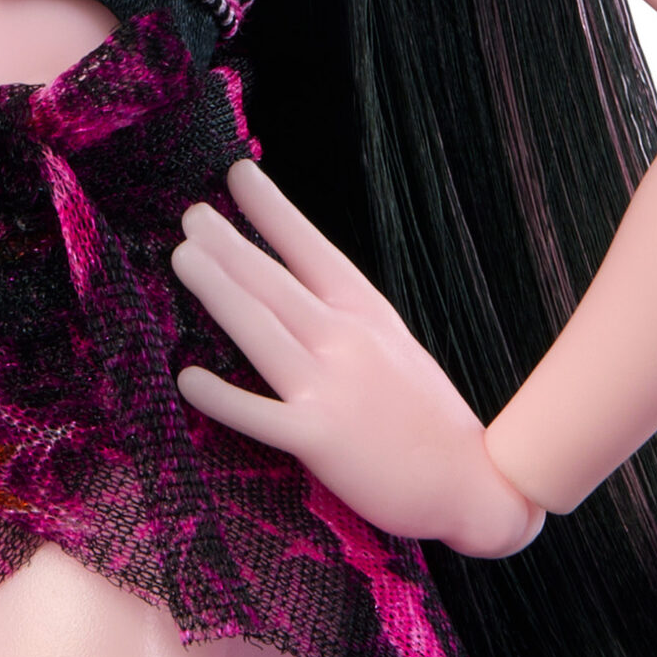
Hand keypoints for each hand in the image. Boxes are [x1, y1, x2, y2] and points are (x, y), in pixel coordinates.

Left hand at [171, 157, 541, 556]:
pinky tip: (188, 378)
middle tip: (190, 214)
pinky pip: (261, 415)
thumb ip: (343, 314)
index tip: (237, 172)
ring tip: (182, 257)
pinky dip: (223, 397)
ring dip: (219, 291)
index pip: (311, 248)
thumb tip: (290, 279)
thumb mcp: (392, 341)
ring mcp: (332, 388)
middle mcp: (346, 341)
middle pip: (275, 283)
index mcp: (365, 312)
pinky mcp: (321, 440)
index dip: (272, 209)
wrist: (474, 484)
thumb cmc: (427, 414)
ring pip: (263, 330)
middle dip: (228, 245)